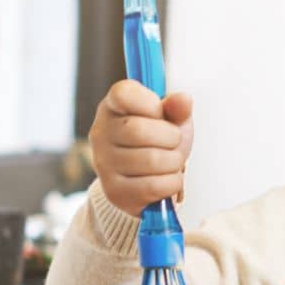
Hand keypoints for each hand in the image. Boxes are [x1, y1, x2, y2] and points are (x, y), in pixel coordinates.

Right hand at [89, 81, 193, 218]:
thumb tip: (183, 99)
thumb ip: (176, 109)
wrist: (147, 179)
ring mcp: (104, 164)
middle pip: (138, 130)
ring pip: (151, 160)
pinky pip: (154, 186)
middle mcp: (101, 133)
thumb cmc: (158, 141)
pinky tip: (167, 178)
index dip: (150, 103)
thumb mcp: (171, 119)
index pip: (122, 93)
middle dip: (171, 137)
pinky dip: (172, 183)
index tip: (160, 113)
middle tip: (174, 142)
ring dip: (174, 162)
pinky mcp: (114, 191)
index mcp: (113, 107)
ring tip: (170, 161)